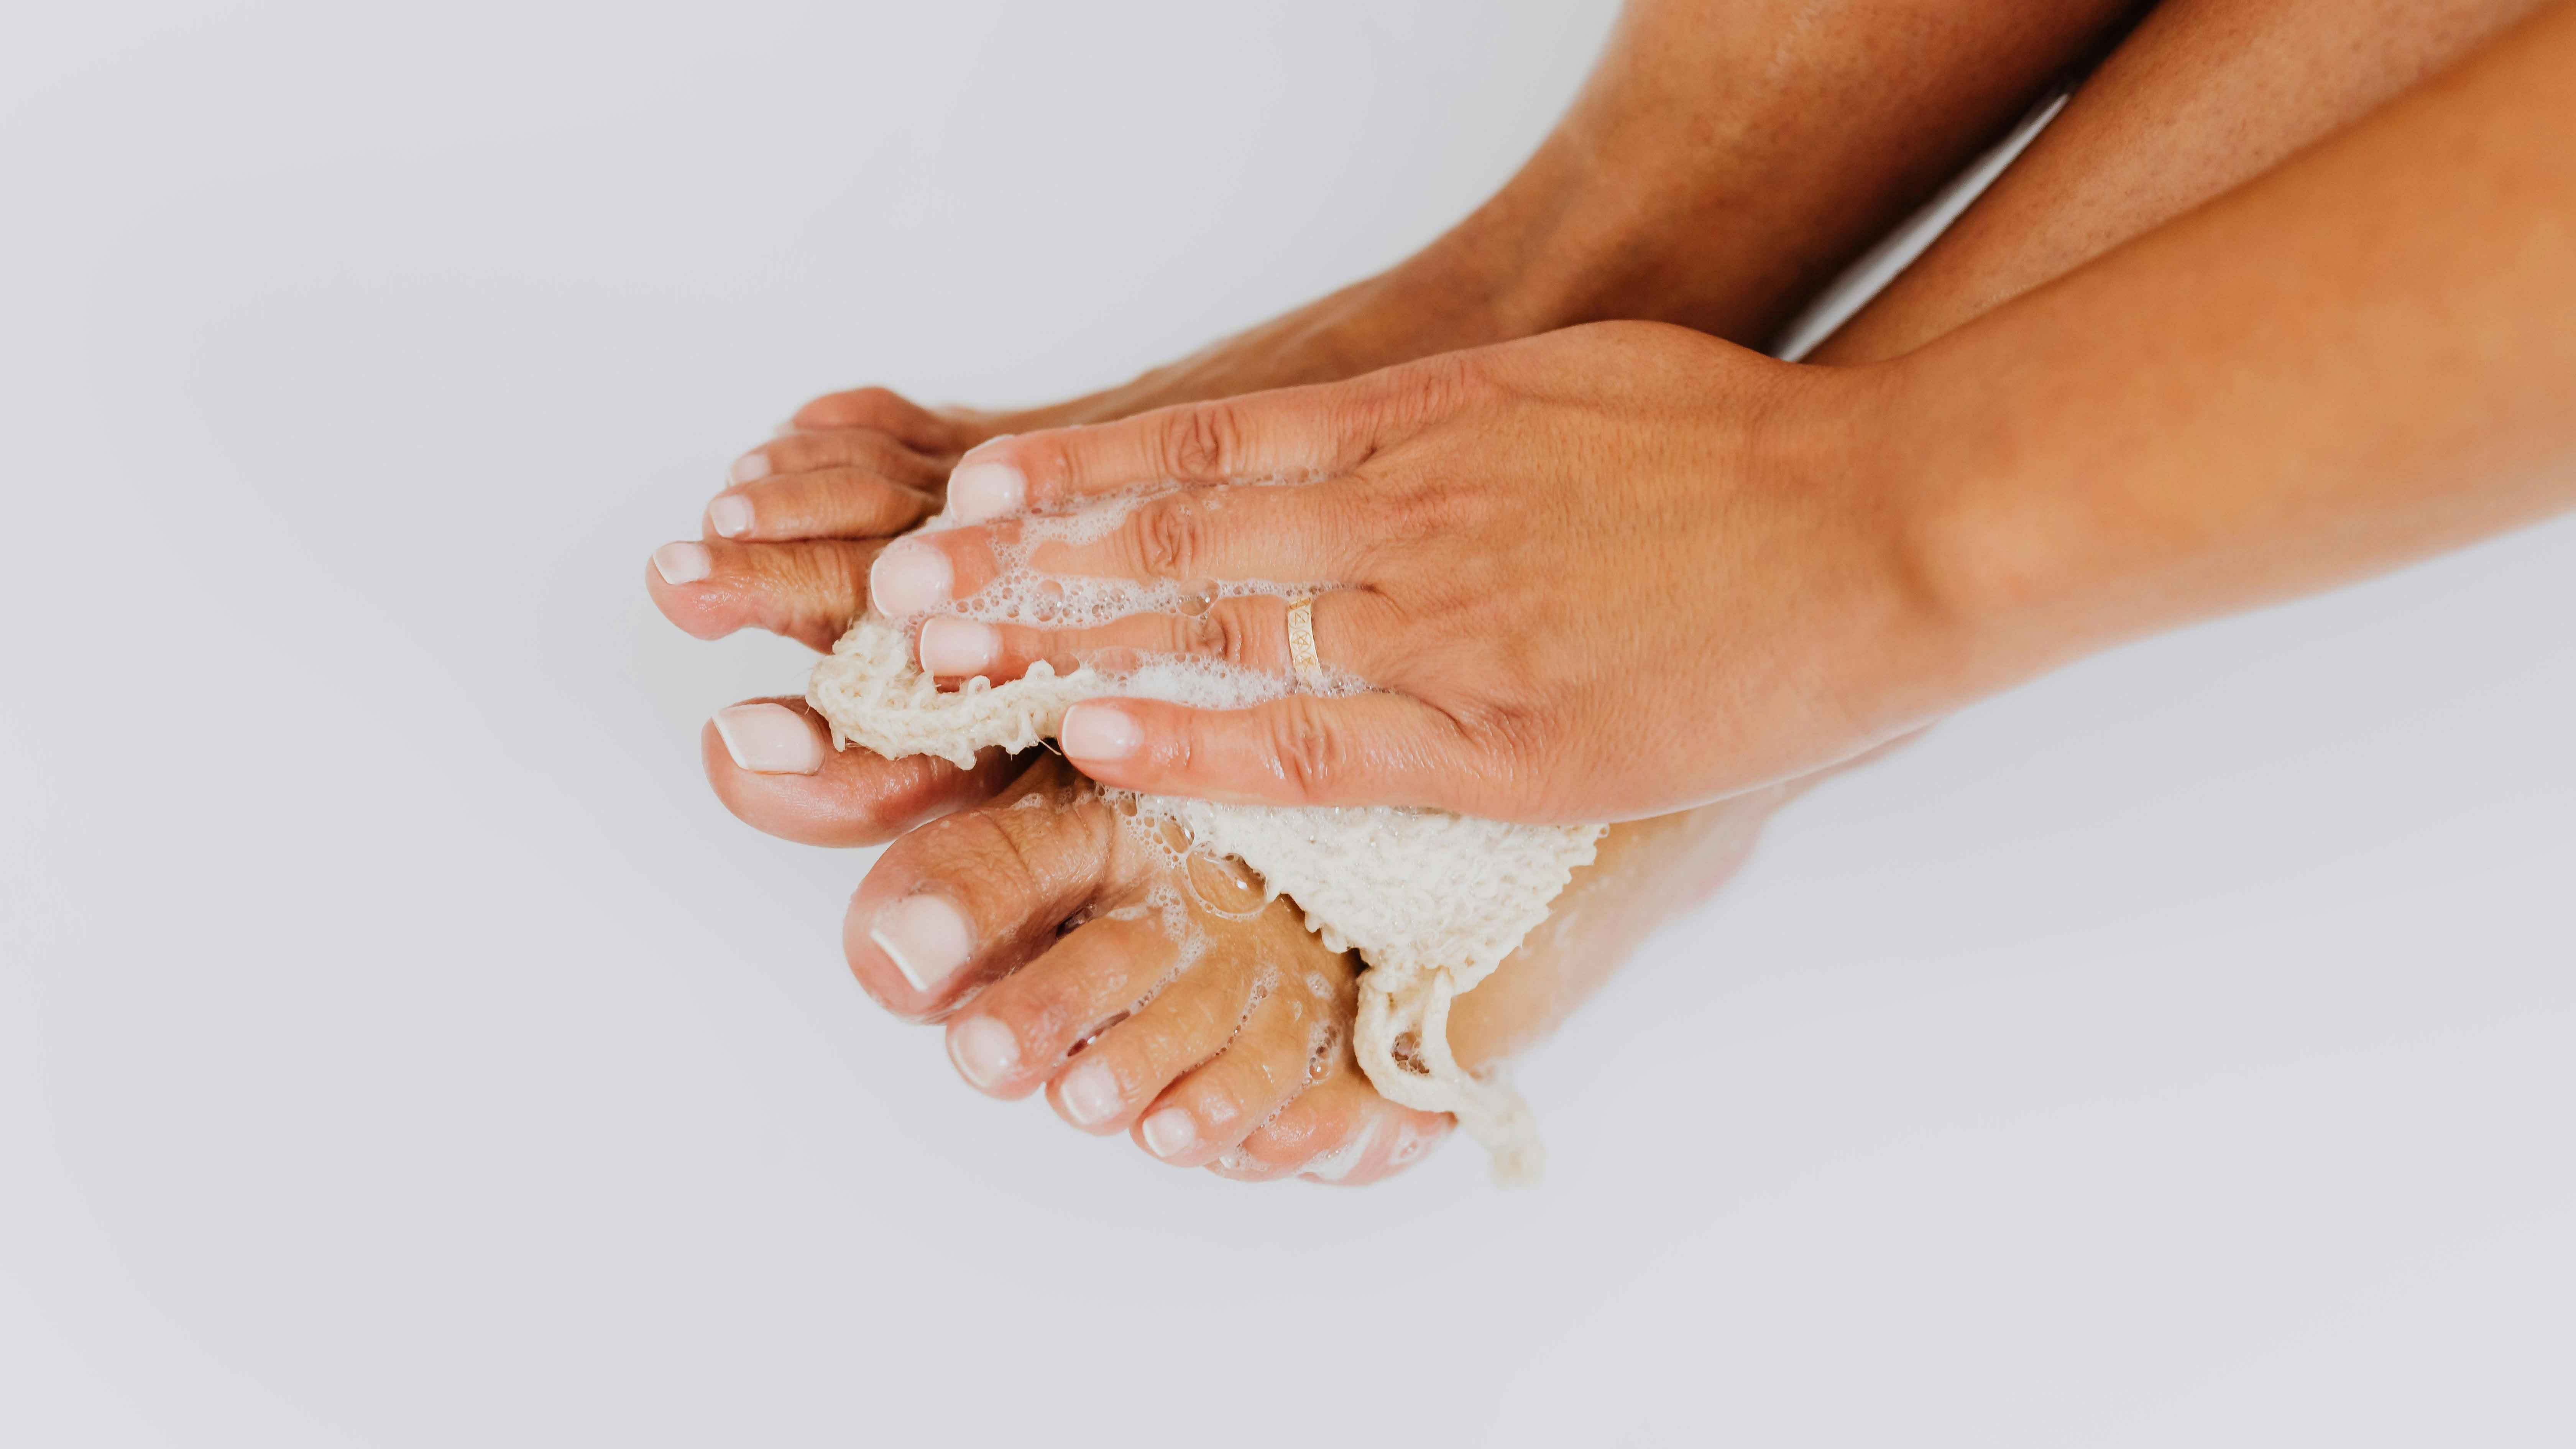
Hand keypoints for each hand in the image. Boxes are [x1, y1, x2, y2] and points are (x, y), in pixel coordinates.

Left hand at [867, 322, 1964, 823]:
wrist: (1883, 523)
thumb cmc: (1744, 450)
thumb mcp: (1571, 387)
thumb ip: (1450, 422)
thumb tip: (1357, 450)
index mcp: (1422, 429)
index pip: (1195, 450)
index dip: (1069, 480)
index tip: (970, 499)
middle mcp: (1404, 518)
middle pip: (1167, 536)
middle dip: (1020, 566)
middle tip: (900, 591)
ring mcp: (1444, 628)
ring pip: (1210, 630)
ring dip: (1066, 642)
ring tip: (951, 660)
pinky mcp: (1497, 738)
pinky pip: (1309, 742)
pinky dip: (1193, 738)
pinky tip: (1099, 737)